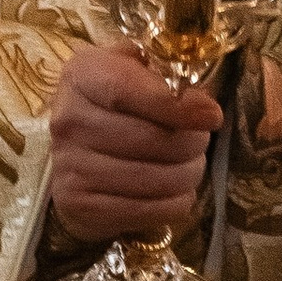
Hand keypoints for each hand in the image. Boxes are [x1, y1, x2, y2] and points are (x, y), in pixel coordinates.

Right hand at [48, 39, 221, 247]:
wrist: (72, 150)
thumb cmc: (114, 102)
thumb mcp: (131, 68)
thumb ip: (164, 73)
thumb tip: (201, 105)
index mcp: (83, 76)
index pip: (130, 91)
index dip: (177, 106)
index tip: (212, 116)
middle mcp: (69, 120)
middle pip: (152, 139)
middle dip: (193, 142)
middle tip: (200, 141)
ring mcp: (70, 167)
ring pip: (157, 179)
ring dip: (188, 174)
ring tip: (189, 165)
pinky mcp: (80, 205)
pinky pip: (150, 211)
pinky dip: (175, 203)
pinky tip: (174, 191)